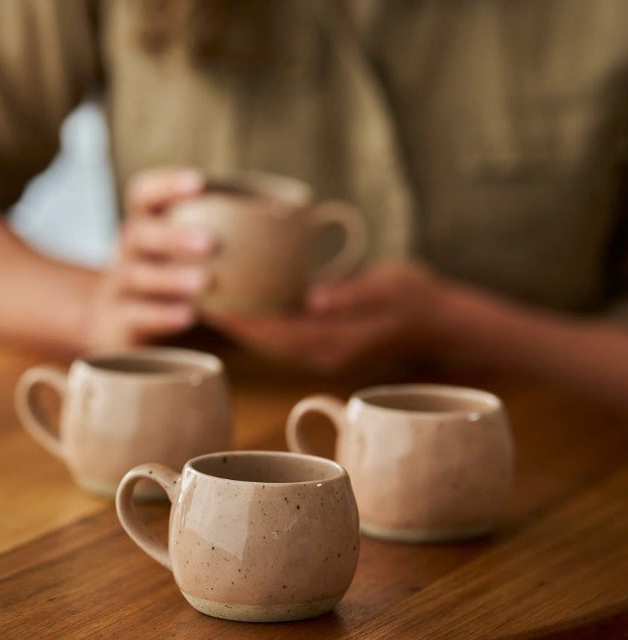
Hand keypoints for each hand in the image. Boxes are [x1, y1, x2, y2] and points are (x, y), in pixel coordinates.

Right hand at [85, 167, 215, 348]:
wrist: (118, 322)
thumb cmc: (173, 277)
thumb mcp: (189, 253)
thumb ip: (228, 238)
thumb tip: (301, 230)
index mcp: (145, 223)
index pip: (144, 193)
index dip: (167, 185)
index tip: (199, 183)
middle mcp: (129, 251)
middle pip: (139, 233)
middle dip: (174, 235)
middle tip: (211, 242)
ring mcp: (120, 287)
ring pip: (136, 276)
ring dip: (171, 277)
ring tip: (204, 282)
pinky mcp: (120, 323)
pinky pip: (135, 317)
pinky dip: (161, 316)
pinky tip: (187, 316)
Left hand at [207, 261, 446, 371]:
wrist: (440, 322)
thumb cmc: (418, 296)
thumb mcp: (391, 286)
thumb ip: (353, 294)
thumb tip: (313, 299)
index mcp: (338, 340)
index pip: (278, 333)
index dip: (244, 321)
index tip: (211, 302)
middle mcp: (326, 353)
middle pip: (268, 342)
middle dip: (234, 324)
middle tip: (198, 297)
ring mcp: (326, 352)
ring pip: (274, 343)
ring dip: (245, 326)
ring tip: (213, 301)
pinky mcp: (328, 345)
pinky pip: (287, 338)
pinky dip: (264, 325)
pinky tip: (248, 305)